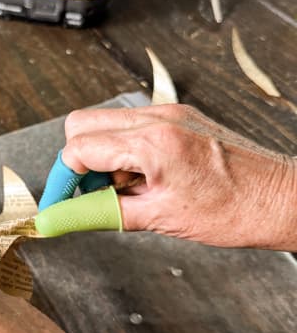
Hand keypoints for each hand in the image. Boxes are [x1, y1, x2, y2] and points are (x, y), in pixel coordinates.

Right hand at [43, 104, 295, 249]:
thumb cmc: (235, 211)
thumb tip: (60, 219)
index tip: (59, 206)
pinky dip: (125, 151)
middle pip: (82, 125)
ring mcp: (171, 113)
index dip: (61, 182)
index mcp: (151, 142)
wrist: (283, 199)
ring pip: (106, 122)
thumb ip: (100, 214)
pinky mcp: (181, 116)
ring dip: (102, 157)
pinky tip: (144, 179)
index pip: (78, 149)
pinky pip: (133, 125)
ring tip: (127, 191)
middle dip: (77, 163)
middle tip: (92, 197)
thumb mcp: (159, 218)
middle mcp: (158, 117)